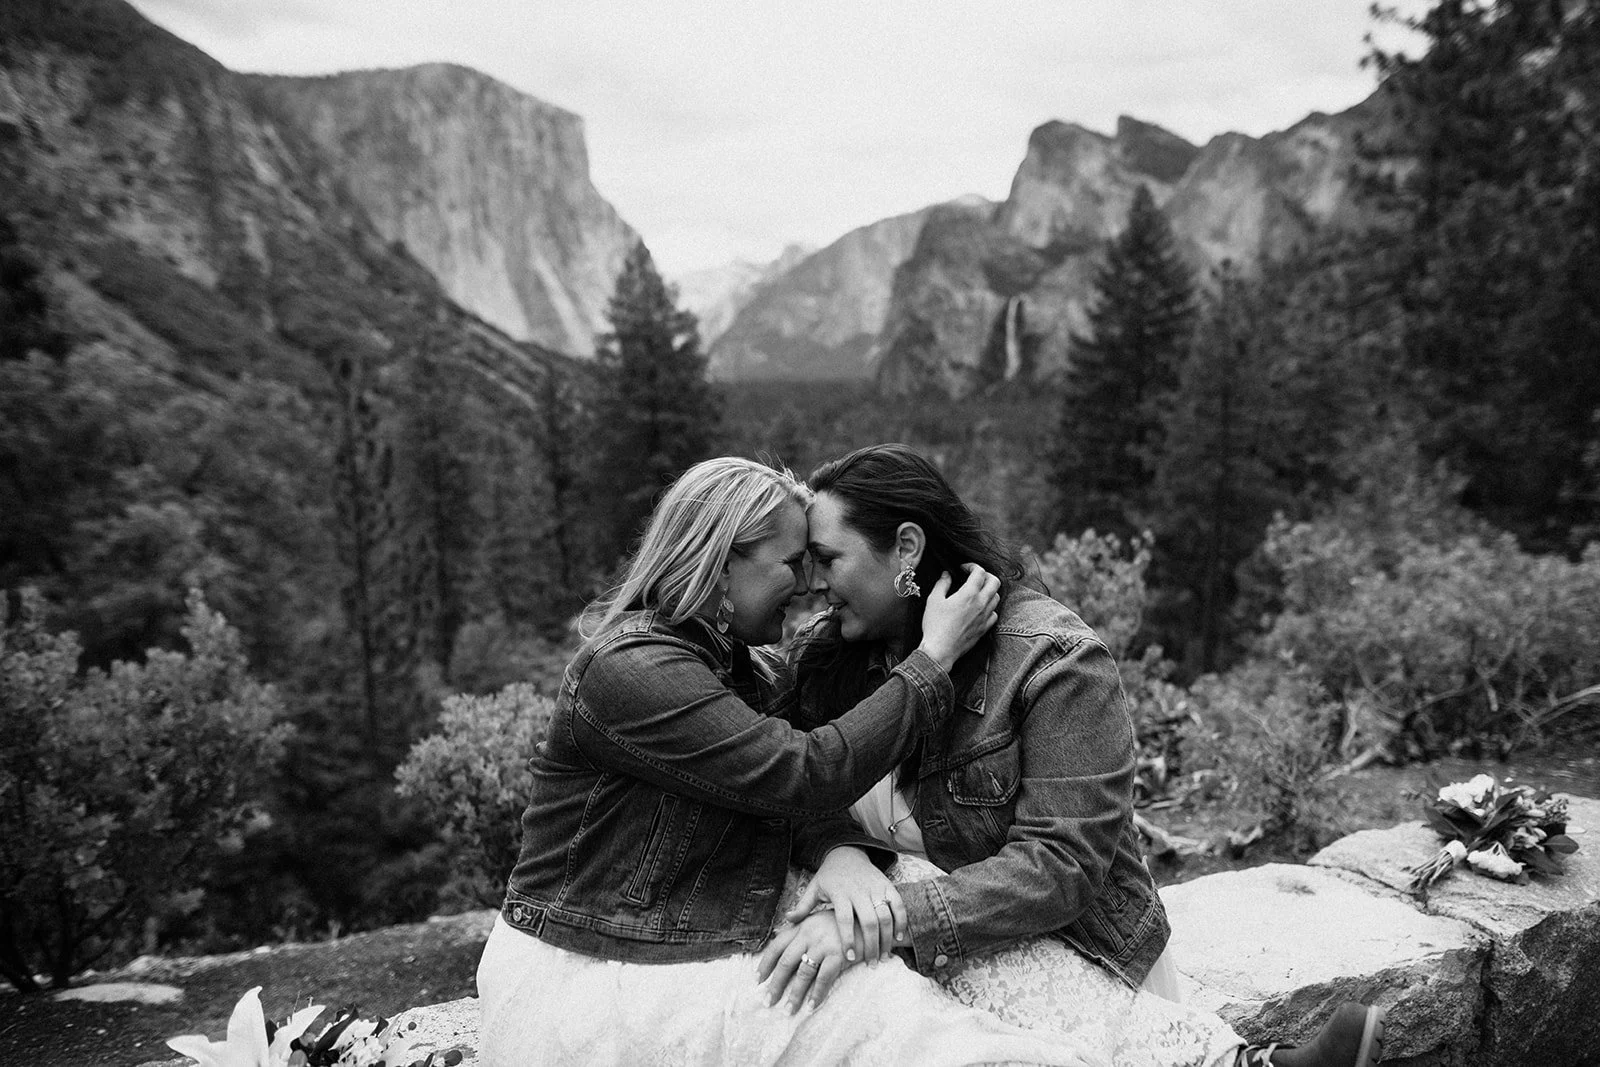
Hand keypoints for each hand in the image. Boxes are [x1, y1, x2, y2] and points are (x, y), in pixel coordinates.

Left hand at [756, 912, 849, 1012]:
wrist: (868, 919)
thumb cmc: (843, 922)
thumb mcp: (818, 918)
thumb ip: (801, 926)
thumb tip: (779, 933)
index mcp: (801, 926)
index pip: (776, 945)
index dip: (765, 963)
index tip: (757, 980)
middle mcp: (809, 934)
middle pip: (786, 962)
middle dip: (775, 984)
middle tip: (768, 1001)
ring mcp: (823, 945)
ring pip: (803, 973)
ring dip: (795, 994)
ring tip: (788, 1010)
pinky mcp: (838, 955)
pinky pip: (824, 978)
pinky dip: (817, 994)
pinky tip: (812, 1006)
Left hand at [783, 847, 906, 961]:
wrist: (848, 853)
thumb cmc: (829, 876)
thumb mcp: (814, 888)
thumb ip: (803, 906)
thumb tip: (786, 920)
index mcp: (840, 892)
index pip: (845, 918)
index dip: (848, 938)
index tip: (850, 957)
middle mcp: (859, 890)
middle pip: (869, 920)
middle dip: (872, 944)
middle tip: (871, 963)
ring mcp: (875, 888)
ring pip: (886, 915)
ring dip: (887, 937)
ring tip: (884, 956)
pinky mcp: (887, 886)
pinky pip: (898, 905)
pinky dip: (901, 922)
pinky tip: (899, 939)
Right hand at [917, 564, 1000, 670]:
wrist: (941, 650)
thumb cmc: (935, 626)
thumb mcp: (934, 600)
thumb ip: (942, 584)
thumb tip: (946, 575)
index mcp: (968, 594)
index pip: (980, 572)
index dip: (972, 566)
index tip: (963, 568)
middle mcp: (981, 604)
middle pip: (995, 582)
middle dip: (986, 575)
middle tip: (975, 577)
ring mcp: (985, 617)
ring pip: (997, 597)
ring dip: (989, 590)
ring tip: (977, 591)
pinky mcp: (985, 628)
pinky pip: (995, 614)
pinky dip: (990, 608)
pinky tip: (980, 608)